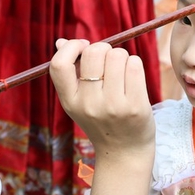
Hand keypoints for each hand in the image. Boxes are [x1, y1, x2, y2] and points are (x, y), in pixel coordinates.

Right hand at [49, 39, 153, 153]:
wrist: (124, 152)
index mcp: (69, 101)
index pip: (59, 64)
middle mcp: (88, 104)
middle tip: (108, 62)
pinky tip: (133, 78)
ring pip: (117, 55)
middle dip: (104, 49)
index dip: (72, 47)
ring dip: (122, 57)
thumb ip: (71, 72)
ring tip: (122, 73)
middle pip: (94, 52)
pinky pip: (135, 64)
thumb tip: (61, 42)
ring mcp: (112, 106)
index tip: (83, 47)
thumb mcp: (79, 101)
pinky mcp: (135, 106)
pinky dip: (134, 64)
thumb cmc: (102, 119)